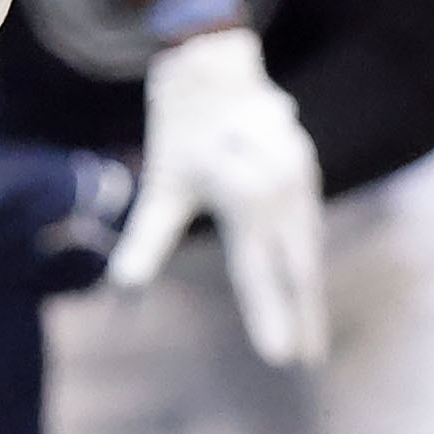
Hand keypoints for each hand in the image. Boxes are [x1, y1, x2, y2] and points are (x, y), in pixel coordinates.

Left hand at [111, 26, 330, 365]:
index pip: (258, 275)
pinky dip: (307, 258)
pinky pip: (307, 226)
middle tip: (309, 361)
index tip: (281, 359)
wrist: (216, 72)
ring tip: (313, 335)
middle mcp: (280, 196)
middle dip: (304, 317)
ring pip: (306, 249)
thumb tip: (120, 284)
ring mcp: (301, 184)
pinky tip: (307, 287)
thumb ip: (147, 240)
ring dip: (310, 292)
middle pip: (296, 271)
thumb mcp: (161, 188)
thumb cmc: (181, 135)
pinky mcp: (307, 176)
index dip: (270, 319)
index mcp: (245, 203)